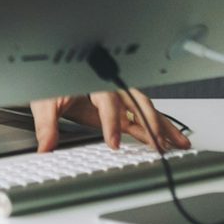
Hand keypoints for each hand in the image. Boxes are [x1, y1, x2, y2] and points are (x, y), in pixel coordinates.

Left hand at [30, 89, 189, 152]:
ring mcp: (118, 100)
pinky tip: (164, 145)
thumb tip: (45, 147)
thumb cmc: (50, 82)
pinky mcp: (119, 112)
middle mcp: (111, 89)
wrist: (51, 76)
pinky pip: (139, 121)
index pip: (108, 102)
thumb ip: (47, 125)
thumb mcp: (44, 102)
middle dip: (152, 124)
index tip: (113, 142)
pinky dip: (153, 133)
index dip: (111, 123)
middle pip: (137, 103)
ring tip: (178, 144)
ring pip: (145, 111)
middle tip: (160, 144)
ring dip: (163, 128)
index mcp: (94, 82)